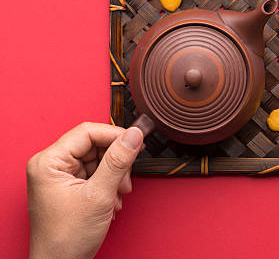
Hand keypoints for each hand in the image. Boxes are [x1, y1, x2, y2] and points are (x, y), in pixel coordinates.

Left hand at [27, 122, 143, 258]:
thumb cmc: (66, 239)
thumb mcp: (99, 195)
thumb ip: (118, 162)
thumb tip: (134, 136)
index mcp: (49, 162)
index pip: (88, 132)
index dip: (115, 136)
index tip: (136, 142)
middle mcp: (52, 165)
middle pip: (95, 145)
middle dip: (116, 161)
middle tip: (125, 178)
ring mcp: (60, 176)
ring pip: (99, 159)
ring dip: (115, 175)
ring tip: (117, 194)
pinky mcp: (70, 186)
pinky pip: (96, 172)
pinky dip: (109, 184)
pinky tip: (111, 199)